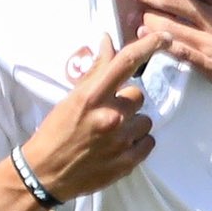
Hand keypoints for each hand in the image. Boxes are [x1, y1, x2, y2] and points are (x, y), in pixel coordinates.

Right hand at [23, 33, 158, 200]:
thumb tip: (108, 41)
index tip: (165, 38)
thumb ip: (96, 71)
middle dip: (126, 102)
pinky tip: (118, 147)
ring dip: (132, 125)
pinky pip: (148, 142)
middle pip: (138, 95)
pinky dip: (137, 144)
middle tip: (106, 114)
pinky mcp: (128, 162)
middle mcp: (110, 116)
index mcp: (92, 96)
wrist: (46, 173)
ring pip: (145, 120)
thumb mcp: (72, 98)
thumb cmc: (57, 132)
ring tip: (110, 134)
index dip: (149, 46)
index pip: (126, 62)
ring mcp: (121, 140)